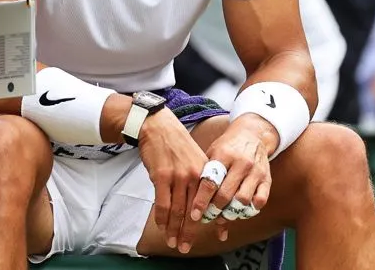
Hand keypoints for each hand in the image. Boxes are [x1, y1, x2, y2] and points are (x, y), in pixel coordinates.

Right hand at [138, 108, 212, 253]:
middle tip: (186, 247)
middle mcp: (194, 176)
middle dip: (190, 233)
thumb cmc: (176, 144)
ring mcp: (178, 176)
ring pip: (177, 211)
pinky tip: (161, 226)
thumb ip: (201, 179)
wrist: (158, 126)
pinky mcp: (161, 176)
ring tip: (173, 242)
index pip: (211, 202)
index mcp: (206, 172)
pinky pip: (162, 203)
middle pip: (193, 211)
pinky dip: (161, 218)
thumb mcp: (196, 159)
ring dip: (174, 229)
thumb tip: (205, 202)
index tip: (215, 236)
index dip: (213, 221)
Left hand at [191, 115, 274, 229]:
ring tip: (222, 216)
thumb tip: (190, 196)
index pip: (210, 181)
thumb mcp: (212, 152)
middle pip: (226, 194)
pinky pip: (259, 201)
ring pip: (242, 200)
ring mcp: (255, 172)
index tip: (195, 214)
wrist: (253, 134)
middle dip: (215, 210)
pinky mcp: (267, 179)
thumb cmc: (227, 147)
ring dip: (231, 213)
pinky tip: (240, 211)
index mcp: (223, 154)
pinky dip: (249, 210)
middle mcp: (241, 163)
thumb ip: (204, 172)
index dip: (201, 200)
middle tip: (207, 217)